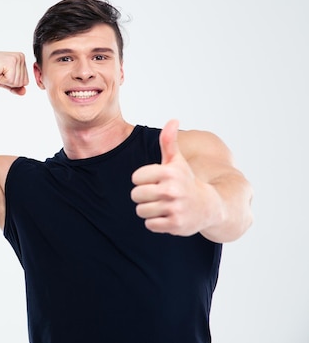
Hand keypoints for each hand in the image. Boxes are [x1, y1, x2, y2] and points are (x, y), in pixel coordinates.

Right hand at [0, 51, 28, 94]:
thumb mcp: (6, 81)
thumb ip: (16, 87)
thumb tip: (24, 92)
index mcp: (21, 60)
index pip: (26, 81)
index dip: (13, 83)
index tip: (4, 74)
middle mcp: (21, 57)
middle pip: (23, 82)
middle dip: (10, 82)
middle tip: (0, 73)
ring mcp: (17, 59)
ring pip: (18, 82)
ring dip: (6, 81)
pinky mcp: (11, 63)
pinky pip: (11, 80)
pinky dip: (3, 80)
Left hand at [131, 120, 217, 235]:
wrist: (209, 207)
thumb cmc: (186, 181)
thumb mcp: (177, 161)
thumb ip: (169, 141)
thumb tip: (173, 119)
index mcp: (168, 172)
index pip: (135, 178)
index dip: (143, 180)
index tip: (155, 181)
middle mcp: (172, 190)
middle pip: (136, 195)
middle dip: (143, 197)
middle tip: (158, 196)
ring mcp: (174, 208)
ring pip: (141, 211)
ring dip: (149, 210)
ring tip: (163, 206)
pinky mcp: (175, 224)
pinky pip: (150, 224)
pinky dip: (156, 222)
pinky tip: (167, 216)